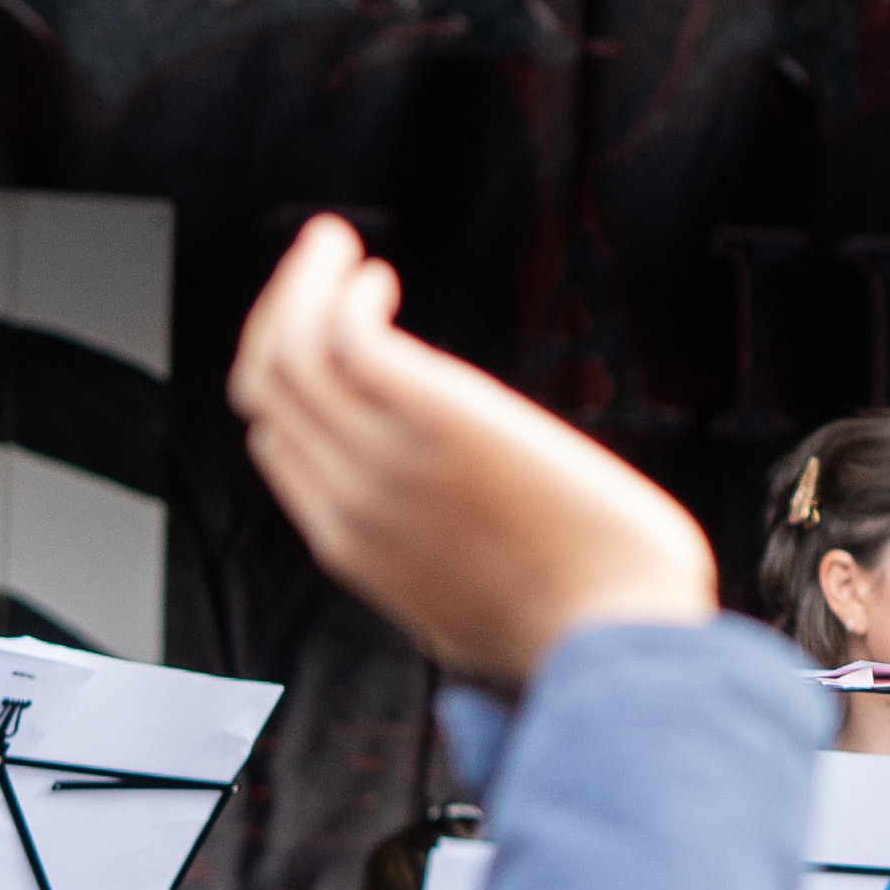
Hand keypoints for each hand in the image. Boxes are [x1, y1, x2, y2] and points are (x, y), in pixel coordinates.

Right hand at [227, 219, 715, 691]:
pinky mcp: (436, 419)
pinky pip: (345, 337)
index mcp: (355, 547)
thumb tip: (454, 551)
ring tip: (334, 248)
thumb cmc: (583, 628)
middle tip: (319, 265)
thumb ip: (439, 569)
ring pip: (289, 351)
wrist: (620, 641)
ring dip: (302, 285)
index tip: (325, 332)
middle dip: (280, 313)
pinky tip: (375, 279)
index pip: (280, 442)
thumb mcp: (471, 611)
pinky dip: (342, 293)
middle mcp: (351, 501)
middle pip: (268, 387)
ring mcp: (386, 460)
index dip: (291, 376)